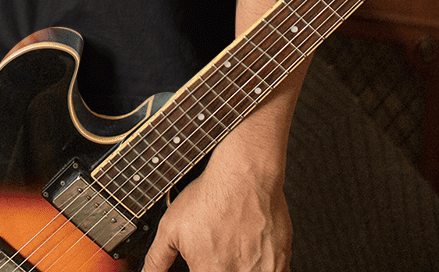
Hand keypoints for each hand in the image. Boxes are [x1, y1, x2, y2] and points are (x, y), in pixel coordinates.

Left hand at [142, 148, 289, 271]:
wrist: (245, 175)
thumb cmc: (212, 197)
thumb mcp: (171, 228)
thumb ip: (157, 260)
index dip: (199, 270)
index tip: (201, 263)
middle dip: (218, 267)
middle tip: (218, 255)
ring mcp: (262, 270)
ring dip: (240, 268)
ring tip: (234, 252)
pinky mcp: (280, 261)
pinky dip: (262, 269)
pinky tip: (251, 256)